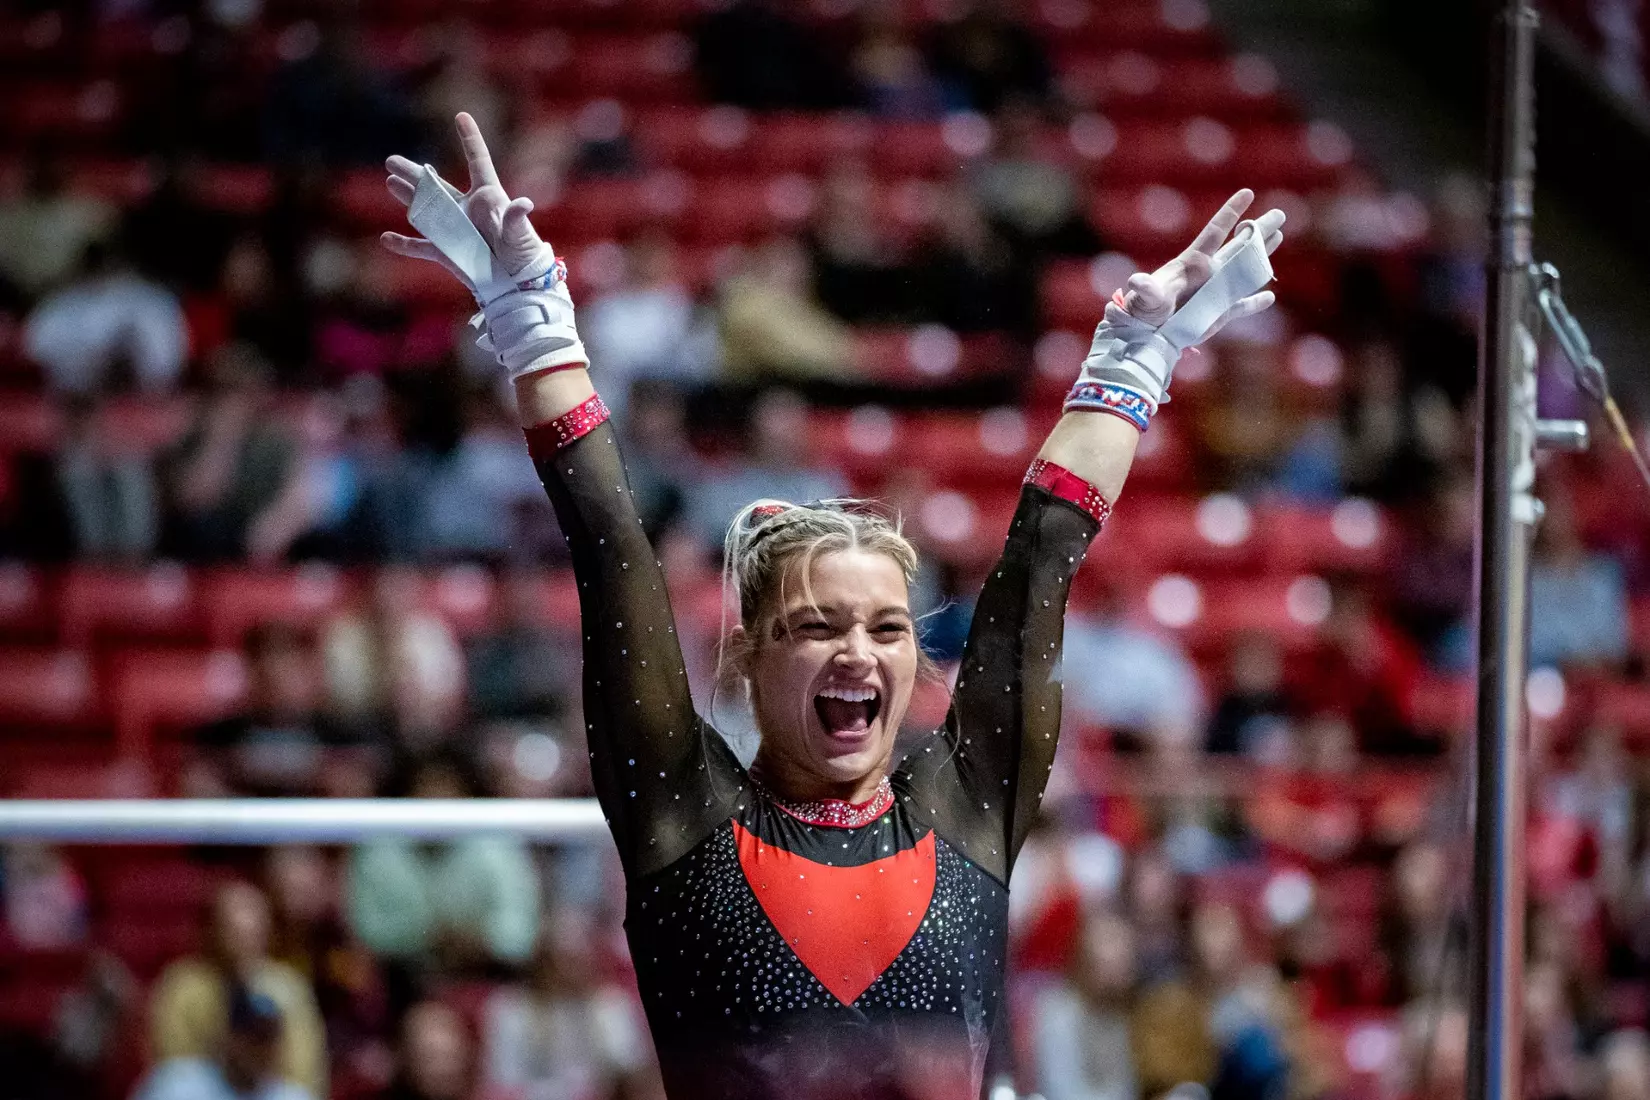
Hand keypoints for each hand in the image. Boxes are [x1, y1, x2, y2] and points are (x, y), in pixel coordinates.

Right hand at [380, 112, 544, 278]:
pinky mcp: (447, 252)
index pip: (477, 161)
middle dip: (414, 173)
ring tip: (390, 182)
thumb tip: (523, 205)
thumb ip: (516, 219)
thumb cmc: (523, 254)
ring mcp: (454, 229)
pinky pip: (422, 247)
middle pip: (437, 185)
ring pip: (425, 210)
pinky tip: (387, 239)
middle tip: (391, 161)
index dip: (470, 139)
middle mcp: (466, 209)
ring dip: (408, 197)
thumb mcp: (521, 235)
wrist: (516, 282)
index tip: (461, 116)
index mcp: (487, 197)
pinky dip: (404, 244)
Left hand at [1118, 188, 1284, 334]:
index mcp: (1193, 263)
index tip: (1248, 193)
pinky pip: (1241, 306)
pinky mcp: (1219, 314)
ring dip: (1261, 256)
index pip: (1216, 232)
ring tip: (1278, 236)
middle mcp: (1208, 273)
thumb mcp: (1145, 298)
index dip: (1231, 212)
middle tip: (1280, 214)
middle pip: (1238, 246)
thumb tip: (1136, 282)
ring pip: (1245, 271)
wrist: (1146, 335)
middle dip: (1258, 230)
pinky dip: (1255, 303)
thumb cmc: (1142, 311)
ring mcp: (1216, 292)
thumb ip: (1147, 290)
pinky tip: (1269, 297)